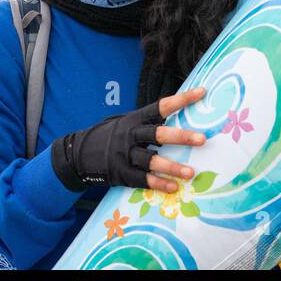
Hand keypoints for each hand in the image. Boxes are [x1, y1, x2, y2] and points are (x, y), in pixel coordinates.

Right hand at [51, 86, 207, 192]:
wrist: (78, 154)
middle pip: (158, 133)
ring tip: (191, 172)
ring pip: (151, 160)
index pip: (161, 106)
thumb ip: (146, 122)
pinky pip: (142, 179)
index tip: (202, 92)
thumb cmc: (110, 136)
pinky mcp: (121, 173)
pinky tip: (173, 188)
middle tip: (202, 139)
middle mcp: (130, 135)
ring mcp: (124, 155)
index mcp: (134, 119)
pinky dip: (158, 184)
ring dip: (172, 167)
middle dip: (181, 136)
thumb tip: (177, 116)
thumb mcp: (125, 123)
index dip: (182, 99)